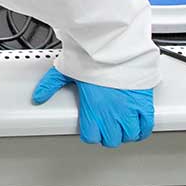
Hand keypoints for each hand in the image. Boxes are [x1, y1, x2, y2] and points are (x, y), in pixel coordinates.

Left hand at [30, 67, 153, 147]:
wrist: (115, 46)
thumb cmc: (92, 58)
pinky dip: (143, 129)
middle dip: (108, 136)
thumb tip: (38, 96)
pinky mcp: (144, 103)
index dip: (90, 134)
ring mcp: (129, 109)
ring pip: (130, 135)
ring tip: (121, 126)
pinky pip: (147, 125)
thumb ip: (50, 85)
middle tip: (106, 127)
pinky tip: (138, 126)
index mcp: (93, 109)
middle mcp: (112, 113)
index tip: (91, 128)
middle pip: (112, 140)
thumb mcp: (65, 71)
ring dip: (125, 133)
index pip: (91, 137)